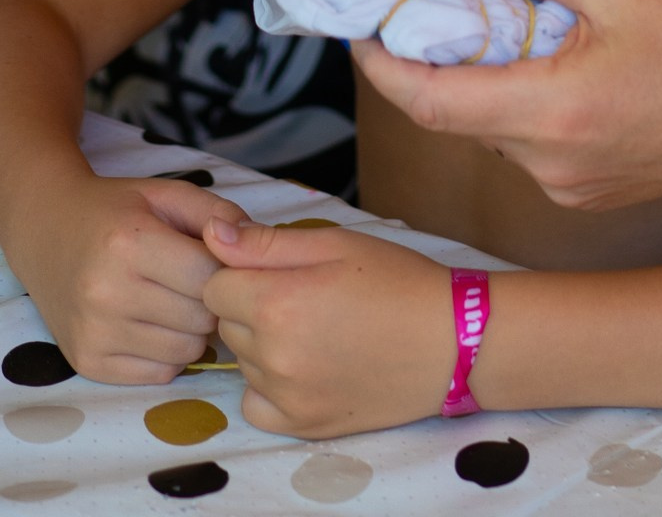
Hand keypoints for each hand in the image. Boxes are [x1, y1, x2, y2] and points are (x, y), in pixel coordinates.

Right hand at [13, 174, 250, 385]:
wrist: (45, 229)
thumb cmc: (114, 210)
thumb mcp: (165, 194)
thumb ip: (217, 213)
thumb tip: (257, 244)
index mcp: (129, 244)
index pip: (210, 280)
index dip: (223, 272)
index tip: (214, 262)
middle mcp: (106, 292)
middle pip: (200, 320)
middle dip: (209, 303)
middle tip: (193, 283)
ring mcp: (94, 332)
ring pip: (184, 352)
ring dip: (191, 331)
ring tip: (173, 302)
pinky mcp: (87, 362)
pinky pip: (157, 374)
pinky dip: (166, 353)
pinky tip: (152, 323)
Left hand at [204, 220, 453, 436]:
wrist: (451, 340)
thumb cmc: (396, 279)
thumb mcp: (335, 243)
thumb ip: (265, 243)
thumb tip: (211, 236)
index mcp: (277, 302)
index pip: (214, 286)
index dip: (237, 272)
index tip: (272, 270)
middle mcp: (274, 354)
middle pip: (226, 324)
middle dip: (251, 306)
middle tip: (302, 295)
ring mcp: (287, 396)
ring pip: (242, 361)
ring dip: (262, 343)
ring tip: (313, 328)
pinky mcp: (302, 425)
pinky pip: (255, 404)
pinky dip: (268, 386)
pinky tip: (302, 366)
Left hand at [354, 0, 661, 208]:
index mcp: (550, 113)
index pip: (430, 100)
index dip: (383, 65)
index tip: (358, 28)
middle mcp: (550, 166)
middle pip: (459, 113)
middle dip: (438, 60)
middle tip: (430, 4)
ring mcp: (570, 190)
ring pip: (495, 130)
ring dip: (486, 81)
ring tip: (514, 25)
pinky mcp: (591, 194)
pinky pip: (532, 146)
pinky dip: (523, 103)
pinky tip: (559, 63)